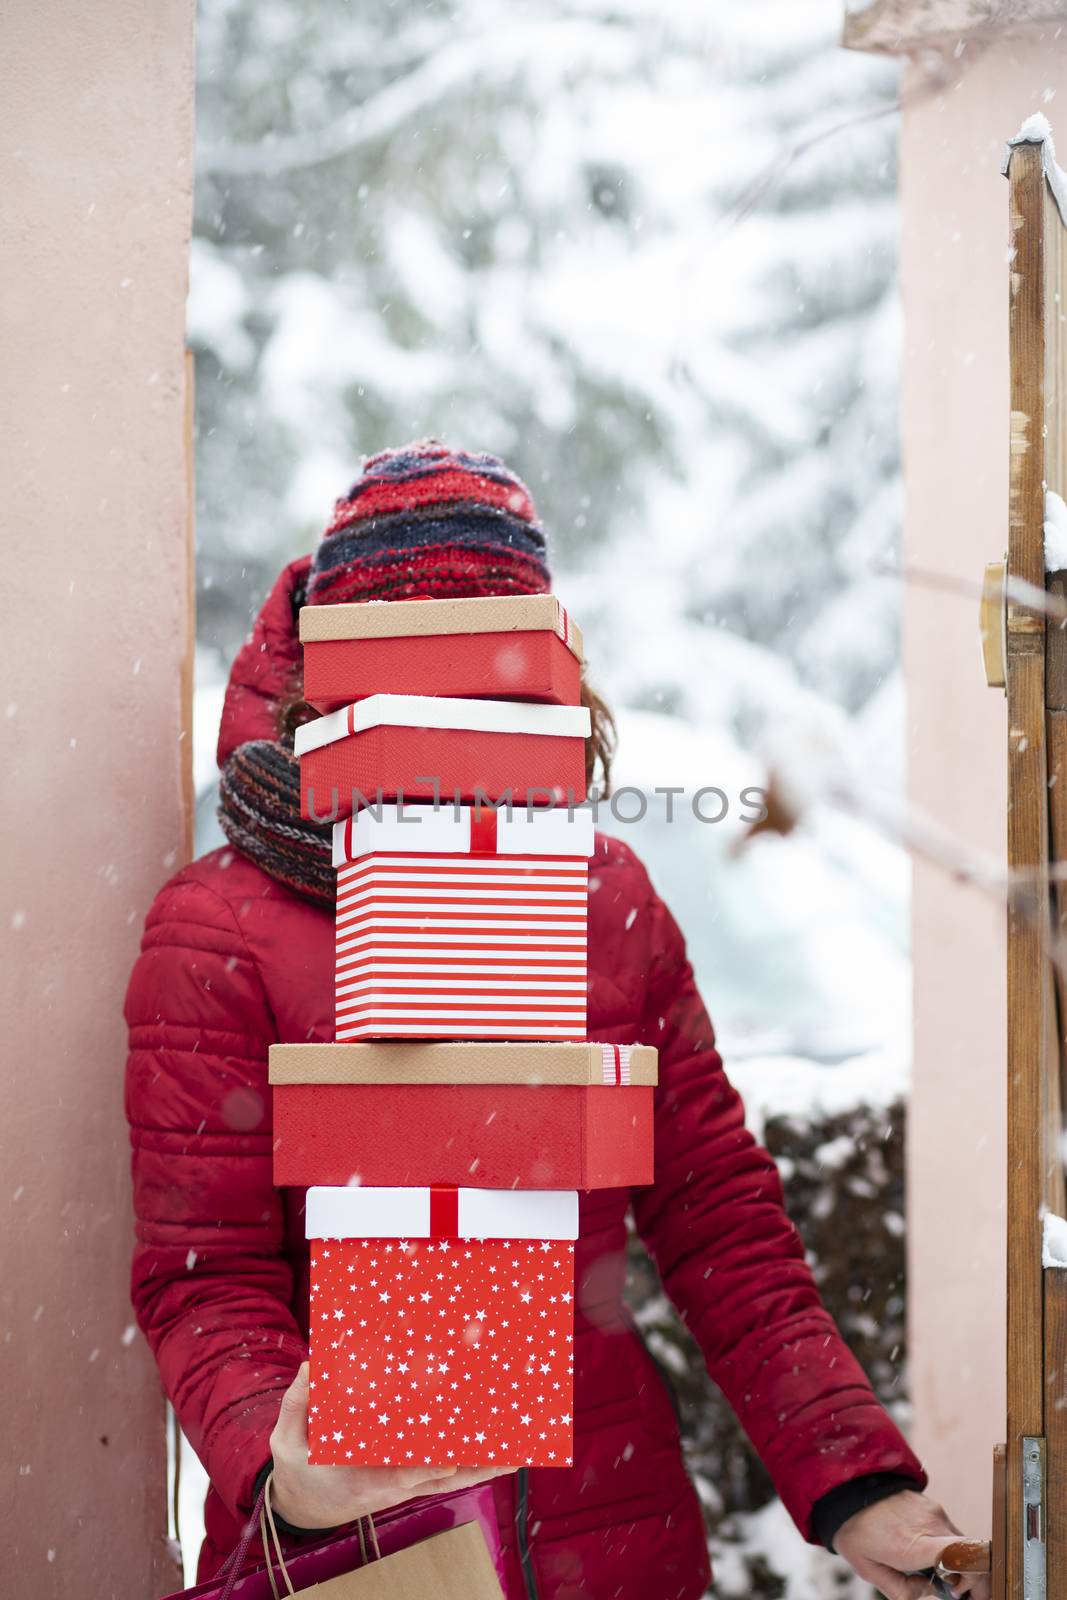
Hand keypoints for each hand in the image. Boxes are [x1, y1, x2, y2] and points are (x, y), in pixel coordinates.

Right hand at [268, 1363, 513, 1529]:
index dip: (423, 1467)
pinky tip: (500, 1454)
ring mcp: (404, 1485)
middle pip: (437, 1477)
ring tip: (516, 1449)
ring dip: (481, 1467)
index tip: (448, 1458)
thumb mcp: (288, 1441)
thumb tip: (311, 1367)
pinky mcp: (412, 1481)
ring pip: (449, 1479)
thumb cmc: (300, 1467)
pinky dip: (474, 1466)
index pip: (396, 1476)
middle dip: (470, 1462)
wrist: (307, 1505)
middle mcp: (390, 1486)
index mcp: (359, 1479)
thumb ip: (297, 1406)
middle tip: (503, 1443)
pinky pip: (447, 1476)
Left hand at [835, 1490, 991, 1599]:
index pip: (963, 1556)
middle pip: (970, 1556)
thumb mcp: (870, 1571)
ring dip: (957, 1563)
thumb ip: (902, 1591)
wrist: (846, 1487)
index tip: (961, 1595)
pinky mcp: (932, 1506)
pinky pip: (948, 1531)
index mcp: (915, 1545)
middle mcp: (931, 1525)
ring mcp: (934, 1512)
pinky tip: (924, 1552)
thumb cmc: (854, 1530)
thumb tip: (929, 1593)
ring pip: (961, 1544)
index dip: (975, 1580)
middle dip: (970, 1579)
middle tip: (956, 1594)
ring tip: (933, 1573)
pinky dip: (946, 1547)